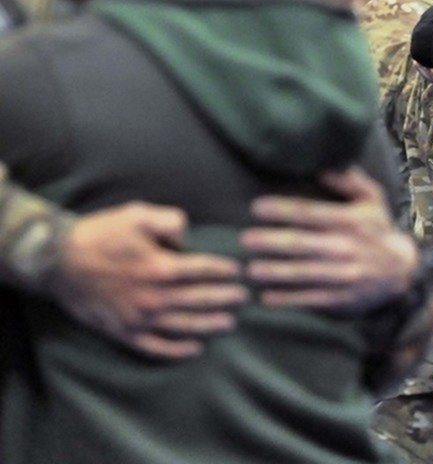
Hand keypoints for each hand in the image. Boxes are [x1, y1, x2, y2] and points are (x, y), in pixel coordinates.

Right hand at [51, 202, 247, 358]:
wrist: (56, 261)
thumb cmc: (99, 235)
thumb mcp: (137, 214)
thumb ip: (171, 221)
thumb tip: (188, 235)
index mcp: (161, 267)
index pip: (203, 270)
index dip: (224, 271)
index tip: (240, 272)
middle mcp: (154, 297)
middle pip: (200, 299)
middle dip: (225, 298)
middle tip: (244, 298)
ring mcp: (139, 318)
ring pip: (184, 325)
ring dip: (209, 324)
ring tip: (229, 322)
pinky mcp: (123, 332)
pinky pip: (156, 347)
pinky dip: (177, 350)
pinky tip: (194, 348)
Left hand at [242, 167, 419, 312]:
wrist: (404, 270)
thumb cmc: (379, 230)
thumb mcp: (373, 199)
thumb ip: (350, 182)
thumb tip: (323, 168)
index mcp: (351, 220)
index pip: (312, 214)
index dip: (284, 210)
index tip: (257, 207)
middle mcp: (346, 247)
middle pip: (304, 244)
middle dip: (273, 242)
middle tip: (246, 239)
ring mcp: (344, 274)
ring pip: (305, 273)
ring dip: (277, 272)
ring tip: (252, 269)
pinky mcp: (343, 297)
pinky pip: (312, 298)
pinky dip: (290, 299)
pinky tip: (267, 297)